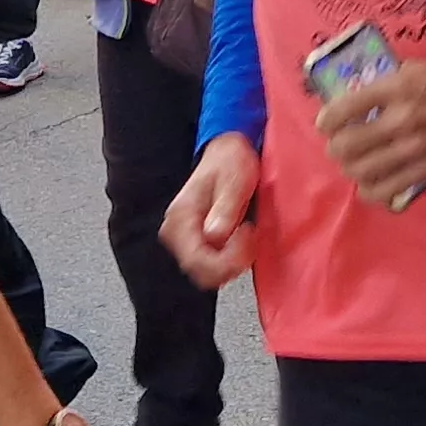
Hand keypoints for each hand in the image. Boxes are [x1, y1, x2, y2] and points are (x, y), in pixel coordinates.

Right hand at [162, 133, 260, 288]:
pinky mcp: (196, 240)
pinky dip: (229, 260)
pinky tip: (241, 242)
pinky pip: (210, 264)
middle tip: (248, 240)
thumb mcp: (234, 182)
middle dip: (229, 264)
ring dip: (231, 264)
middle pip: (199, 271)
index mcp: (181, 216)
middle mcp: (177, 230)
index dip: (225, 260)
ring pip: (205, 273)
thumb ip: (225, 210)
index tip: (244, 238)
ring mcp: (185, 237)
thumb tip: (215, 236)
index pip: (195, 260)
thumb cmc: (230, 162)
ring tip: (246, 238)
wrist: (228, 152)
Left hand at [316, 60, 425, 209]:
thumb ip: (382, 82)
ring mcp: (413, 150)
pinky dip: (371, 190)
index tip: (327, 123)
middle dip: (335, 147)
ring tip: (355, 163)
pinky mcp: (425, 170)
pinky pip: (385, 190)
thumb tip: (354, 97)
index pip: (343, 109)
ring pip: (360, 172)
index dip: (326, 120)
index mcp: (395, 90)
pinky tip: (371, 182)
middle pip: (346, 146)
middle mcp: (401, 121)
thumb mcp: (413, 69)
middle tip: (340, 144)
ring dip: (351, 168)